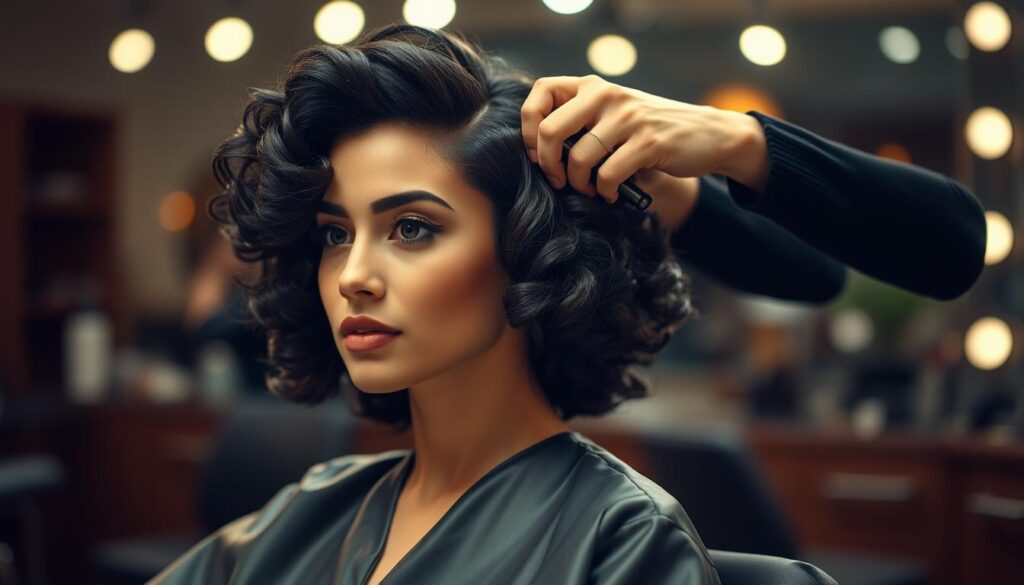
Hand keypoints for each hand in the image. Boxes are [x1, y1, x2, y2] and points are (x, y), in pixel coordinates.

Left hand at [520, 75, 766, 206]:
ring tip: (591, 189)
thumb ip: (583, 120)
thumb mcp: (615, 114)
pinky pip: (607, 175)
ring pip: (578, 158)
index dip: (528, 128)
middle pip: (549, 130)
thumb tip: (538, 150)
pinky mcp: (647, 142)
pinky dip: (604, 192)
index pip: (540, 92)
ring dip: (579, 184)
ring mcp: (628, 117)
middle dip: (547, 164)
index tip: (538, 153)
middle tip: (558, 180)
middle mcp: (607, 95)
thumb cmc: (652, 130)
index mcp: (593, 86)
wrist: (708, 134)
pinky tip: (611, 194)